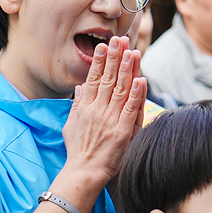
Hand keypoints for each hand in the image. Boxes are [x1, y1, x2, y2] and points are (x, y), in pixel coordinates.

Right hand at [62, 36, 147, 186]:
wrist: (82, 173)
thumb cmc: (77, 152)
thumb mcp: (70, 125)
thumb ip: (76, 104)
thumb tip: (80, 87)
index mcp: (85, 107)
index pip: (93, 78)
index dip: (100, 61)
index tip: (104, 45)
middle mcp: (97, 110)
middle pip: (108, 79)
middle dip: (115, 57)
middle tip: (120, 39)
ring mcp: (110, 120)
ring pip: (120, 89)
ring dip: (127, 69)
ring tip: (132, 52)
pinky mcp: (122, 131)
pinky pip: (131, 109)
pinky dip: (137, 94)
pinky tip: (141, 79)